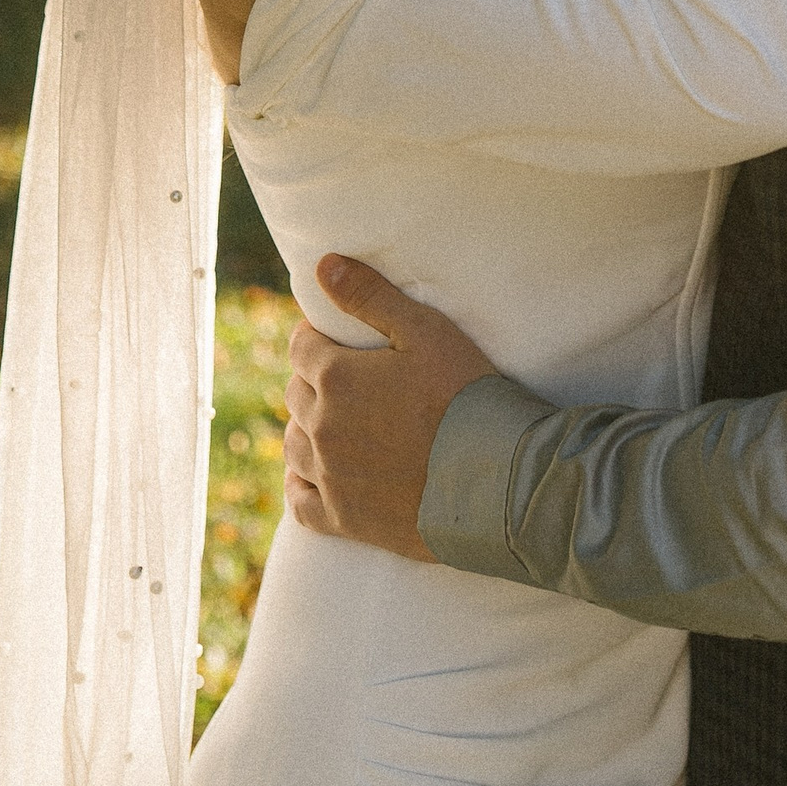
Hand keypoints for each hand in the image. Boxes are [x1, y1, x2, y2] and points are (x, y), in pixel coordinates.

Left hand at [281, 256, 497, 559]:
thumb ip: (370, 296)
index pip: (301, 347)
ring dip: (306, 428)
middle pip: (296, 393)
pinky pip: (300, 502)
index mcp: (336, 377)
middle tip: (346, 379)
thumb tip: (324, 266)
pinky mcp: (344, 519)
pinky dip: (300, 486)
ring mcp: (331, 476)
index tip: (336, 339)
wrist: (493, 479)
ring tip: (332, 422)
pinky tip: (310, 478)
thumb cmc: (464, 394)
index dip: (317, 338)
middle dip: (314, 380)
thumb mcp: (425, 330)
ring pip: (294, 445)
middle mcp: (322, 426)